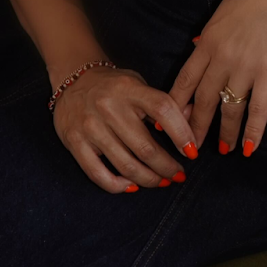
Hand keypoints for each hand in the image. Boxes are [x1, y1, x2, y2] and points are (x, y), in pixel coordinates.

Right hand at [53, 67, 196, 193]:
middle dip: (167, 167)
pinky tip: (132, 186)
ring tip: (161, 181)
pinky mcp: (74, 142)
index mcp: (129, 89)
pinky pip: (98, 173)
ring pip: (125, 164)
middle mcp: (109, 107)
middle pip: (145, 147)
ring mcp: (90, 126)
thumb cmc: (114, 86)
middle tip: (178, 175)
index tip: (192, 152)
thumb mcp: (138, 84)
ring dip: (149, 179)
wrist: (73, 80)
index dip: (181, 133)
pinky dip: (118, 185)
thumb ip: (163, 102)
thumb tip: (192, 118)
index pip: (162, 109)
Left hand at [168, 0, 266, 157]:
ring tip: (223, 150)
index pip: (185, 79)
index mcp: (208, 40)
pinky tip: (250, 147)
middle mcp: (221, 57)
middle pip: (203, 99)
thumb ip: (211, 33)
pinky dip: (253, 130)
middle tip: (190, 148)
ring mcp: (245, 67)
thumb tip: (197, 45)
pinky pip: (258, 108)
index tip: (166, 122)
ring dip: (225, 132)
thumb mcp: (226, 10)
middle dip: (195, 126)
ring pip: (229, 108)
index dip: (175, 104)